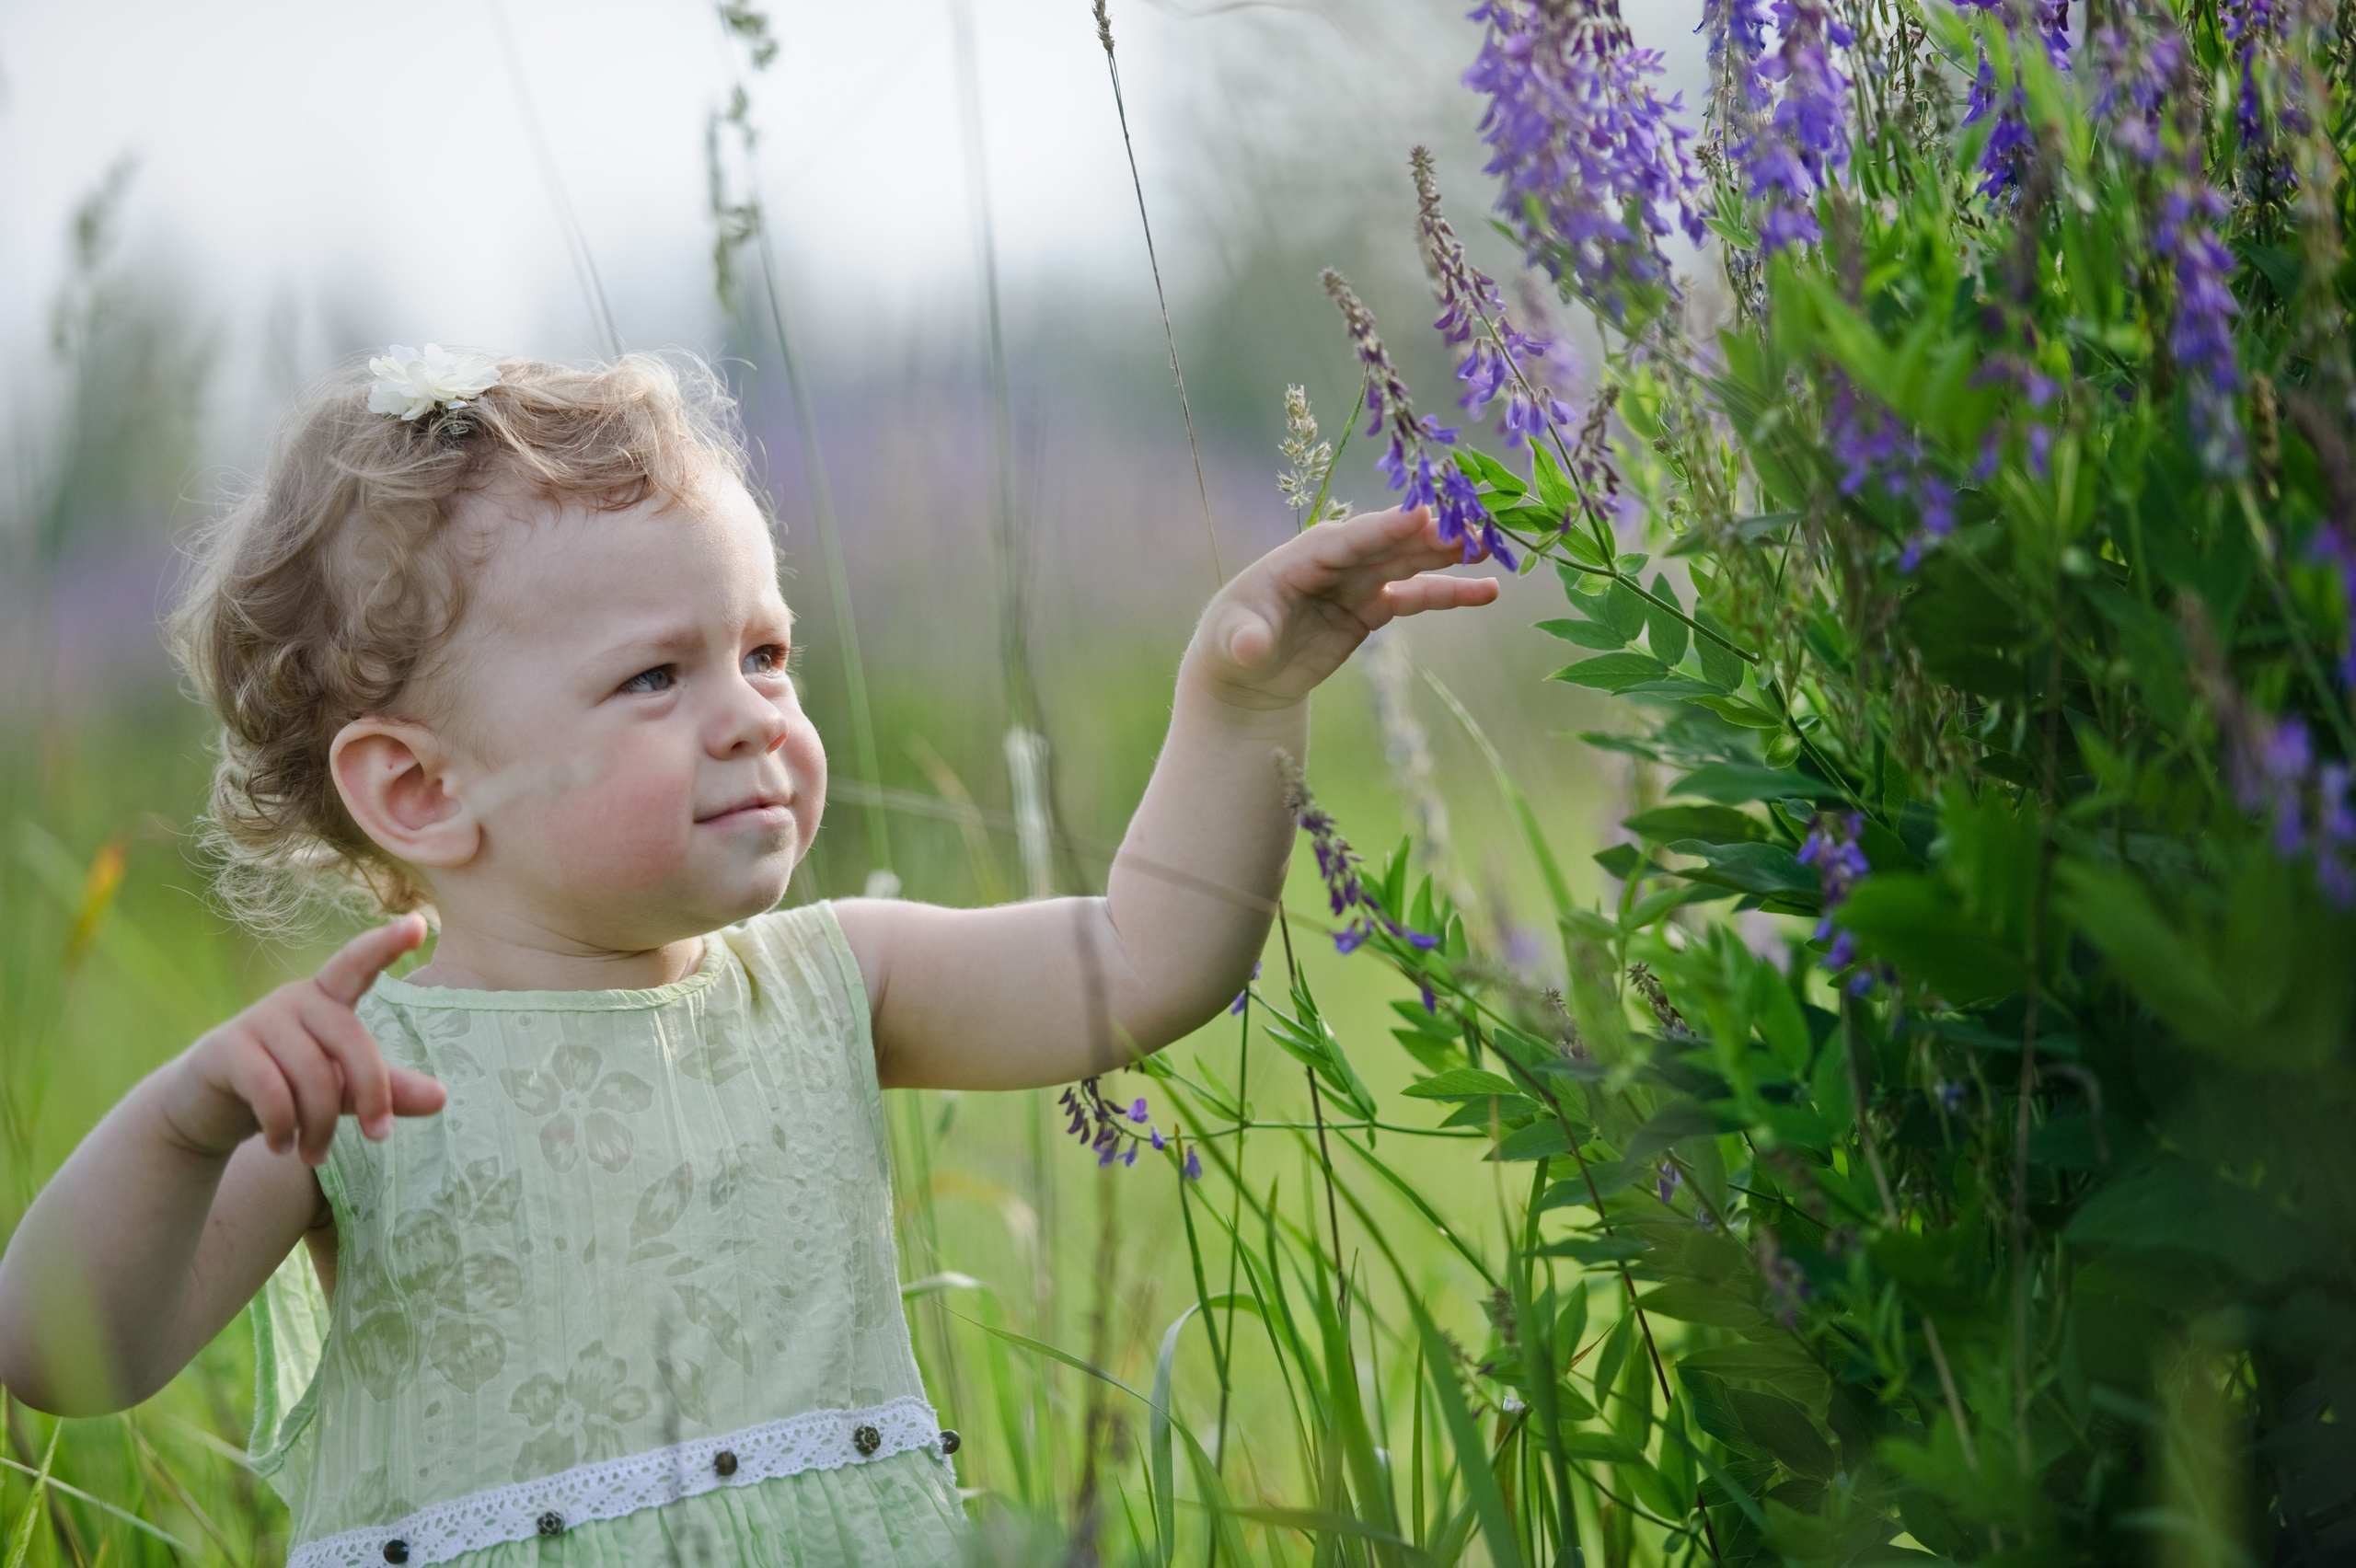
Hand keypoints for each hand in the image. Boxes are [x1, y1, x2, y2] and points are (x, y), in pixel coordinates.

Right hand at [158, 915, 445, 1165]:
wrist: (205, 1110)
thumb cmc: (286, 1089)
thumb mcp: (340, 1090)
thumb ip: (387, 1089)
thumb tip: (442, 1098)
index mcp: (328, 999)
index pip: (359, 963)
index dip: (386, 944)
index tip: (419, 923)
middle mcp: (294, 999)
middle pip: (351, 1040)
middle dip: (371, 1095)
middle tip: (378, 1137)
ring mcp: (256, 1019)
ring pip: (311, 1074)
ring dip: (320, 1127)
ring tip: (315, 1155)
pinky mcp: (224, 1049)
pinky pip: (270, 1091)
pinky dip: (284, 1127)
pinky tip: (282, 1148)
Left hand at [1187, 506, 1501, 710]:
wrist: (1244, 672)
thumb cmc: (1230, 646)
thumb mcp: (1232, 644)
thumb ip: (1245, 641)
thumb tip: (1250, 647)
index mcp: (1299, 559)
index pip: (1347, 540)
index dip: (1384, 529)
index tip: (1423, 514)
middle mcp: (1333, 562)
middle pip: (1387, 543)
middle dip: (1429, 534)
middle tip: (1475, 524)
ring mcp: (1356, 582)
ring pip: (1408, 562)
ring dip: (1448, 554)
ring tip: (1491, 547)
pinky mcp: (1371, 607)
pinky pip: (1416, 595)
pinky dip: (1450, 593)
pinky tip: (1487, 590)